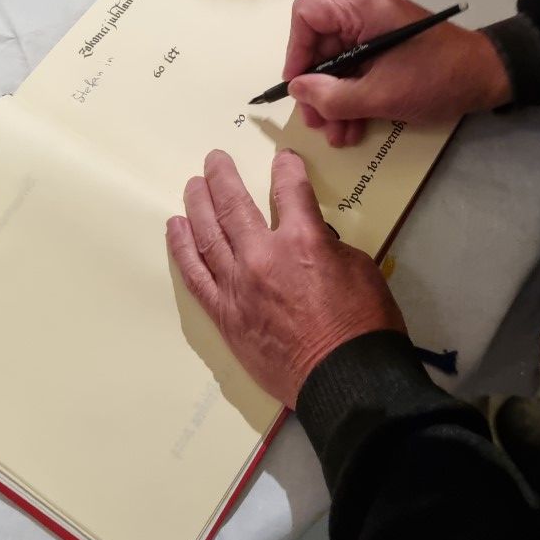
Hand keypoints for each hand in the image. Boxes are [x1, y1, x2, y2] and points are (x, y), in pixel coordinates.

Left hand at [167, 149, 404, 407]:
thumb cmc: (364, 325)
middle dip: (223, 177)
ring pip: (208, 234)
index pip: (288, 190)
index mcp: (303, 240)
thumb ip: (328, 246)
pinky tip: (175, 228)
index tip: (282, 160)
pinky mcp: (225, 315)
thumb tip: (310, 239)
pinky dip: (183, 248)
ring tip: (192, 185)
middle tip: (214, 160)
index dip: (286, 169)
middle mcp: (262, 256)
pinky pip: (196, 275)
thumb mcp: (361, 268)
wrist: (345, 379)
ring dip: (198, 205)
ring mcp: (238, 286)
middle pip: (234, 205)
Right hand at [283, 0, 511, 146]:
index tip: (298, 88)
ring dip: (333, 100)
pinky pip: (358, 71)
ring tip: (337, 135)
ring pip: (337, 64)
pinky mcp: (388, 51)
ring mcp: (377, 32)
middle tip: (317, 123)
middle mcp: (366, 13)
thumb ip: (334, 96)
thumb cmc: (438, 79)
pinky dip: (352, 99)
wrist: (489, 79)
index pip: (307, 16)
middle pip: (320, 45)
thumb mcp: (382, 94)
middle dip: (316, 87)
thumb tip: (297, 91)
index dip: (296, 52)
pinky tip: (352, 128)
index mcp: (363, 9)